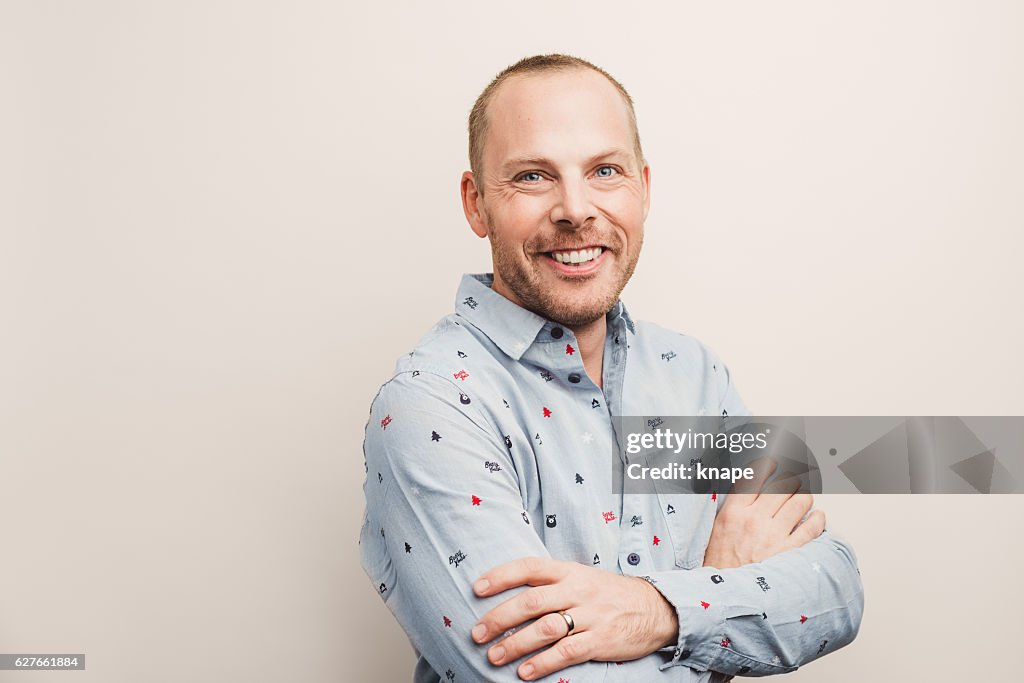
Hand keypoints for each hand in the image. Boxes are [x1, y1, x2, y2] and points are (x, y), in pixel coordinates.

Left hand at [470, 557, 676, 680]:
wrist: (655, 608)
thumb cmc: (609, 594)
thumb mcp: (582, 577)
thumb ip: (552, 582)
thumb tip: (512, 592)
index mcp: (569, 571)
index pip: (529, 567)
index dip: (501, 576)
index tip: (477, 589)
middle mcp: (577, 590)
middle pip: (532, 600)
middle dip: (500, 617)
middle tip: (477, 633)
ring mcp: (589, 615)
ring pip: (545, 627)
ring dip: (515, 643)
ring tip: (494, 657)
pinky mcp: (600, 640)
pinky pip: (566, 652)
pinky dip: (543, 663)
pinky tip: (525, 671)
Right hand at [703, 457, 825, 568]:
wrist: (727, 595)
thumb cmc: (721, 563)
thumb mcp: (719, 527)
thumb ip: (735, 505)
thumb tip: (751, 487)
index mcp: (734, 511)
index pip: (754, 476)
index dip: (768, 464)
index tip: (774, 463)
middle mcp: (755, 520)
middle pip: (782, 485)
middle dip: (791, 479)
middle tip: (792, 481)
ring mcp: (774, 535)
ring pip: (801, 501)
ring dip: (805, 496)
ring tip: (802, 498)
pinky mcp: (790, 551)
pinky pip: (813, 526)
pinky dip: (818, 518)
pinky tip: (815, 518)